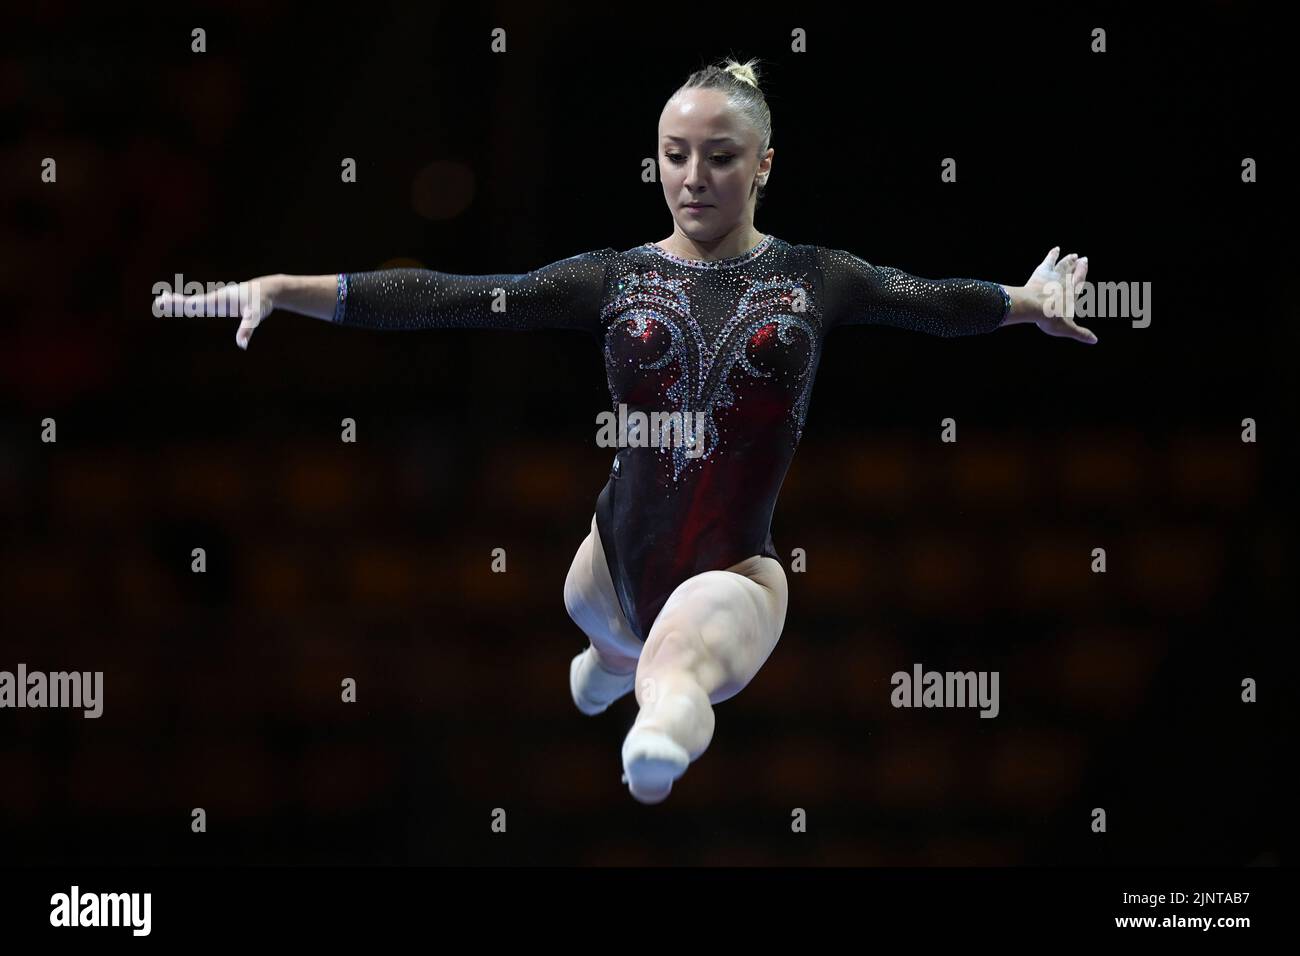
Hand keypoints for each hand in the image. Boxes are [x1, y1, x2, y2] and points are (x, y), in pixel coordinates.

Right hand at [153, 275, 282, 349]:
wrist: (266, 290)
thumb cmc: (261, 302)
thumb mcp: (256, 316)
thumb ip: (248, 329)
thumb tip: (242, 345)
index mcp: (220, 300)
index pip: (197, 303)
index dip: (182, 303)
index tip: (167, 300)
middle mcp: (216, 298)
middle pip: (192, 301)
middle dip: (176, 302)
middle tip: (158, 301)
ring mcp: (217, 300)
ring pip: (195, 302)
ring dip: (179, 302)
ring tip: (162, 301)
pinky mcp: (220, 302)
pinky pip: (202, 303)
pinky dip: (190, 304)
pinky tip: (183, 306)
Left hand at [1024, 247, 1096, 344]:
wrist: (1034, 306)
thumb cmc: (1051, 318)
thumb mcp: (1068, 329)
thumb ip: (1081, 333)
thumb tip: (1095, 340)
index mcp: (1072, 295)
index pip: (1080, 283)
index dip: (1083, 274)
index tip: (1087, 266)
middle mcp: (1066, 283)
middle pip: (1074, 272)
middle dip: (1079, 265)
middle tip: (1083, 258)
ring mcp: (1055, 276)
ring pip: (1064, 265)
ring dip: (1068, 260)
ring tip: (1073, 255)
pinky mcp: (1043, 271)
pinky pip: (1050, 260)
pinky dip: (1053, 254)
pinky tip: (1056, 249)